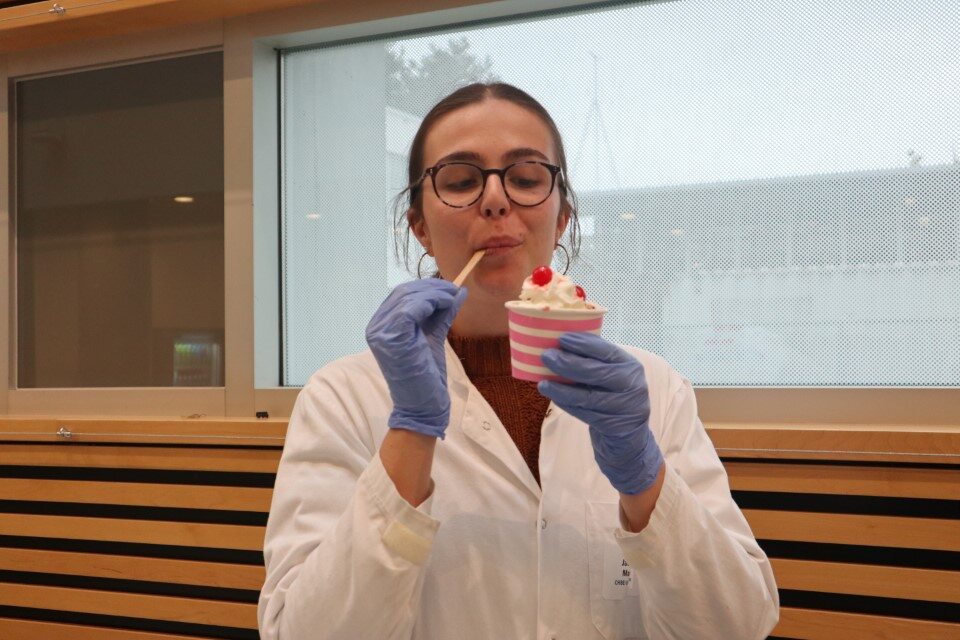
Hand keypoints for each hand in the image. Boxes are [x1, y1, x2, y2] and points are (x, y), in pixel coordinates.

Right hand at [366, 279, 466, 438]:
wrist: (423, 406)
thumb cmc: (426, 375)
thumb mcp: (434, 336)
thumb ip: (442, 314)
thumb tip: (459, 291)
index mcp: (381, 326)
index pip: (401, 295)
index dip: (426, 287)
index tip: (449, 289)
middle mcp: (376, 327)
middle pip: (404, 292)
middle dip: (432, 287)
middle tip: (454, 290)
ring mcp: (381, 333)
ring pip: (408, 297)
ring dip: (435, 293)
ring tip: (453, 297)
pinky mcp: (392, 338)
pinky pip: (411, 309)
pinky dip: (431, 302)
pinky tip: (446, 305)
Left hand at [538, 333, 663, 494]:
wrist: (629, 437)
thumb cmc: (612, 398)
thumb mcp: (611, 376)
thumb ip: (593, 362)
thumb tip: (559, 345)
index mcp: (631, 365)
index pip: (607, 351)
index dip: (584, 344)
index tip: (562, 338)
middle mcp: (633, 384)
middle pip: (597, 373)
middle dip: (568, 364)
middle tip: (546, 356)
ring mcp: (627, 407)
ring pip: (589, 397)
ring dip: (562, 389)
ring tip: (542, 383)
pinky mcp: (617, 426)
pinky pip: (586, 414)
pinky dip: (567, 405)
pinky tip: (553, 398)